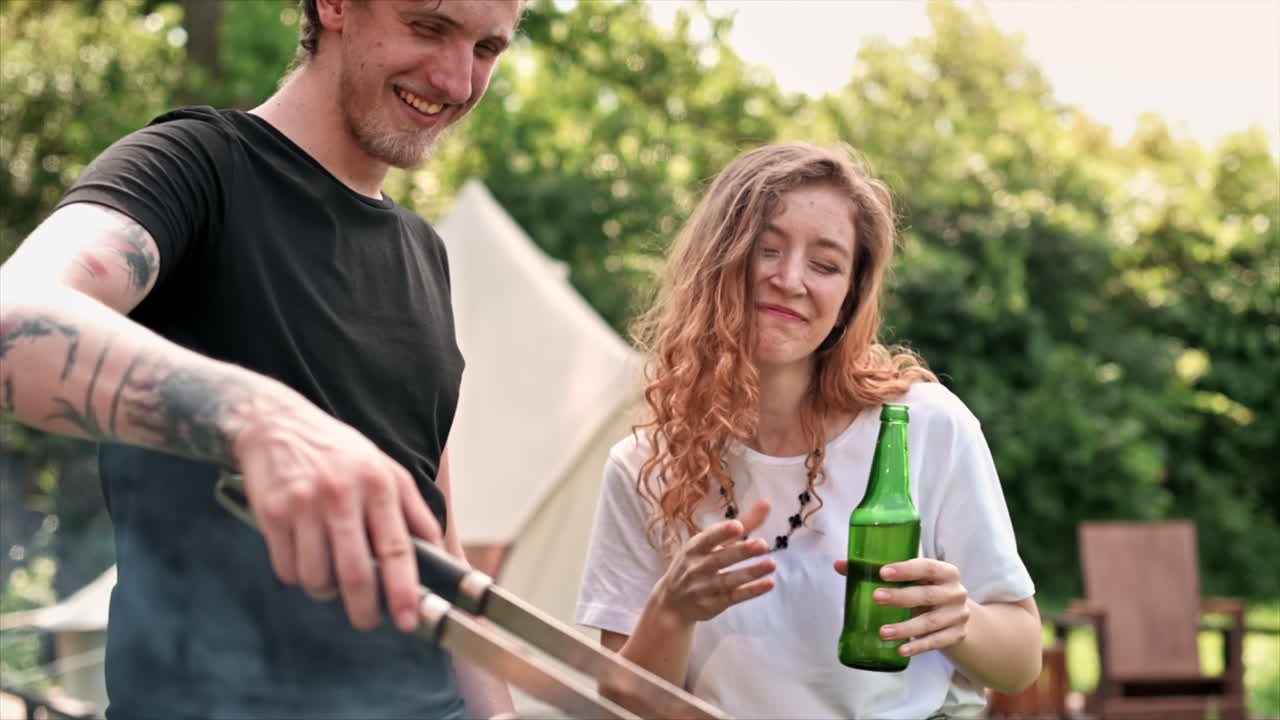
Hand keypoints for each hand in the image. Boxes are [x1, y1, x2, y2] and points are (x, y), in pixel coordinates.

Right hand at [234, 385, 442, 632]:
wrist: (277, 424)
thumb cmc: (340, 453)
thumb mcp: (386, 470)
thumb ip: (415, 513)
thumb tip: (440, 555)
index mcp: (378, 484)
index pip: (397, 548)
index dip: (404, 590)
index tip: (410, 619)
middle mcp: (342, 495)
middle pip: (356, 573)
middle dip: (365, 609)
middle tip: (368, 620)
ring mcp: (304, 506)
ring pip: (318, 578)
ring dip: (327, 590)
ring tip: (332, 576)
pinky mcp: (272, 514)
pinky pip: (288, 569)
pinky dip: (299, 575)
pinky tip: (306, 556)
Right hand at [653, 500, 775, 624]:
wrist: (671, 602)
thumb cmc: (695, 564)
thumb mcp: (710, 543)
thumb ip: (741, 524)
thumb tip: (767, 503)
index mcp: (695, 548)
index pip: (708, 538)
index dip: (722, 532)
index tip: (738, 526)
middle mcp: (696, 567)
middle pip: (720, 559)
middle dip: (741, 552)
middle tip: (763, 544)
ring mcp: (703, 588)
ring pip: (729, 580)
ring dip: (751, 572)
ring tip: (772, 564)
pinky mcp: (712, 605)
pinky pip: (734, 597)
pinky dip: (751, 591)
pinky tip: (768, 584)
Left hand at [833, 557, 969, 656]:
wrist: (956, 615)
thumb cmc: (925, 589)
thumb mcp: (910, 578)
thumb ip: (876, 569)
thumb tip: (839, 565)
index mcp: (945, 572)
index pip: (927, 567)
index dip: (906, 570)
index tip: (882, 572)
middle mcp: (956, 592)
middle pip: (928, 595)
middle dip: (901, 597)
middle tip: (876, 598)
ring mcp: (958, 616)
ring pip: (930, 622)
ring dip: (906, 628)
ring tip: (883, 632)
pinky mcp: (957, 635)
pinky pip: (936, 642)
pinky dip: (918, 646)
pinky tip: (900, 650)